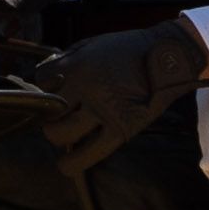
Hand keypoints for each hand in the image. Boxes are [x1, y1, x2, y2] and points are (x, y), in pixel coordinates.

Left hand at [25, 19, 208, 172]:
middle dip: (46, 114)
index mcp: (78, 64)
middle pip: (48, 110)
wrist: (167, 60)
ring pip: (63, 134)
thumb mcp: (93, 44)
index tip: (51, 90)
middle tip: (54, 116)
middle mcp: (85, 88)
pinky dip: (73, 163)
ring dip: (56, 137)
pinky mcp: (120, 130)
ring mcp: (102, 111)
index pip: (42, 79)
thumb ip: (69, 58)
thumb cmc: (128, 49)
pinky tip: (66, 165)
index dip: (44, 86)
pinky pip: (90, 153)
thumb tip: (48, 74)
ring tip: (60, 136)